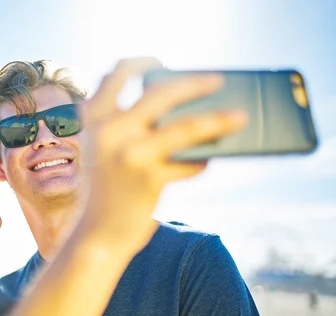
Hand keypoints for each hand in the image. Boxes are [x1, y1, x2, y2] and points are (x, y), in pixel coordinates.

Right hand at [78, 58, 247, 254]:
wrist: (96, 233)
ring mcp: (131, 154)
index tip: (161, 64)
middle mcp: (110, 131)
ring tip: (241, 117)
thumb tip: (180, 109)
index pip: (117, 74)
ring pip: (187, 127)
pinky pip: (189, 162)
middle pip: (162, 93)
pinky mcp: (150, 179)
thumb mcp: (103, 150)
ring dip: (218, 120)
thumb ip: (127, 126)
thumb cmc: (105, 188)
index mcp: (94, 118)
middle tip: (219, 80)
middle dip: (196, 84)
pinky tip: (205, 160)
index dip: (141, 63)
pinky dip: (200, 161)